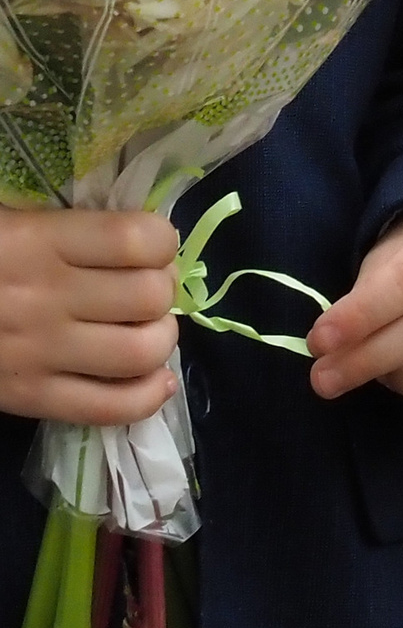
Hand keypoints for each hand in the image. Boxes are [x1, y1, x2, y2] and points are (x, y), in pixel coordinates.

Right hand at [0, 209, 178, 426]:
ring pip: (142, 352)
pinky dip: (147, 397)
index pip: (140, 240)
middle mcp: (43, 299)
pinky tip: (158, 381)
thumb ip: (72, 226)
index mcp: (38, 241)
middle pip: (151, 297)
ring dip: (159, 340)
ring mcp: (36, 354)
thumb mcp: (12, 219)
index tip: (152, 247)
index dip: (163, 242)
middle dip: (163, 292)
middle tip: (146, 290)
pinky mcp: (25, 398)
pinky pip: (107, 408)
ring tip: (146, 330)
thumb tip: (143, 239)